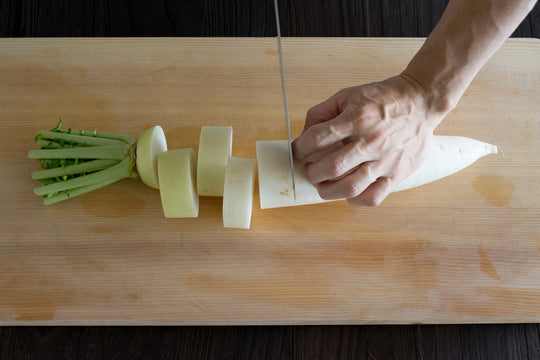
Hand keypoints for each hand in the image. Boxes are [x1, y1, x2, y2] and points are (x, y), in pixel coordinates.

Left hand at [292, 75, 447, 205]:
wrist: (421, 101)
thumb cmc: (383, 99)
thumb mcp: (348, 95)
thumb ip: (322, 112)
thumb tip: (304, 135)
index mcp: (357, 118)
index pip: (317, 138)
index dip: (300, 148)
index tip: (297, 152)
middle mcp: (371, 141)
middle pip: (331, 167)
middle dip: (312, 172)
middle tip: (309, 170)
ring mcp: (385, 160)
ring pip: (350, 186)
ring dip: (328, 191)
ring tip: (323, 186)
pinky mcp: (397, 173)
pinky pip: (374, 197)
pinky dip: (356, 199)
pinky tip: (349, 193)